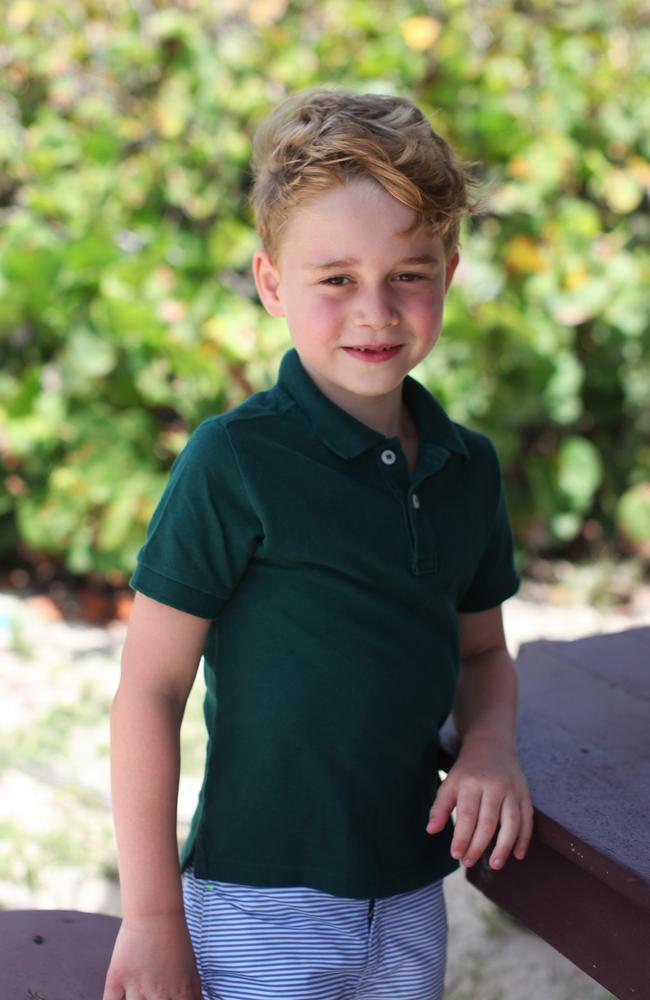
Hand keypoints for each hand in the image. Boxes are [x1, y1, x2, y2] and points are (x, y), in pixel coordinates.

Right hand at [102, 910, 201, 999]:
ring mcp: (136, 987)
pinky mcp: (116, 978)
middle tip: (150, 999)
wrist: (155, 913)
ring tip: (138, 997)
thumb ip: (193, 996)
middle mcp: (159, 994)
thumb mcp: (191, 971)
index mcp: (181, 994)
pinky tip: (120, 999)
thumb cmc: (175, 941)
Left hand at [425, 738, 532, 870]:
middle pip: (488, 822)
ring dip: (504, 846)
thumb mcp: (449, 783)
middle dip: (478, 846)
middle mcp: (494, 786)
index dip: (462, 837)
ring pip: (512, 822)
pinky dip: (524, 839)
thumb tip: (431, 830)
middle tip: (468, 863)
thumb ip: (440, 807)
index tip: (456, 855)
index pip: (467, 815)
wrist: (491, 747)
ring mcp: (512, 790)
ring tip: (494, 865)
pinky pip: (527, 819)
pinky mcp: (525, 794)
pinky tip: (517, 855)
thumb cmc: (467, 771)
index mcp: (471, 782)